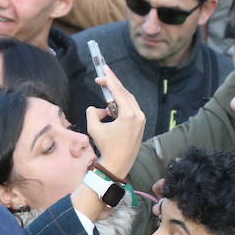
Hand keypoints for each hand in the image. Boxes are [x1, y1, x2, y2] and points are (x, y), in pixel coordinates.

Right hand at [86, 66, 144, 180]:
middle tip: (102, 76)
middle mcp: (138, 114)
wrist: (118, 164)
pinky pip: (131, 109)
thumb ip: (92, 112)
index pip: (119, 91)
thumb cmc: (105, 146)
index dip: (109, 80)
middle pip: (125, 93)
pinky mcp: (140, 125)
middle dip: (113, 84)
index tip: (102, 70)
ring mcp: (141, 120)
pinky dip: (120, 105)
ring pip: (129, 101)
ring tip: (104, 92)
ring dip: (116, 95)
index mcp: (129, 114)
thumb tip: (96, 108)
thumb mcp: (94, 128)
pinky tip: (110, 108)